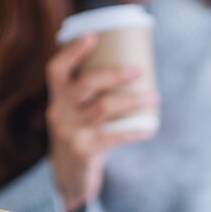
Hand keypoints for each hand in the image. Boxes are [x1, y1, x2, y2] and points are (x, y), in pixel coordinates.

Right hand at [45, 34, 159, 211]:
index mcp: (56, 98)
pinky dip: (136, 130)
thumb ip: (89, 93)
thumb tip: (133, 68)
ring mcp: (70, 132)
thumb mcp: (74, 112)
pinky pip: (116, 136)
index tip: (93, 35)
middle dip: (114, 73)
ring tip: (154, 97)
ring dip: (133, 100)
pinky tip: (151, 126)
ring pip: (105, 107)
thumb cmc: (79, 134)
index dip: (73, 51)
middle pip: (86, 84)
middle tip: (139, 70)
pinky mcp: (84, 151)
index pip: (56, 68)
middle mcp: (58, 112)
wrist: (68, 176)